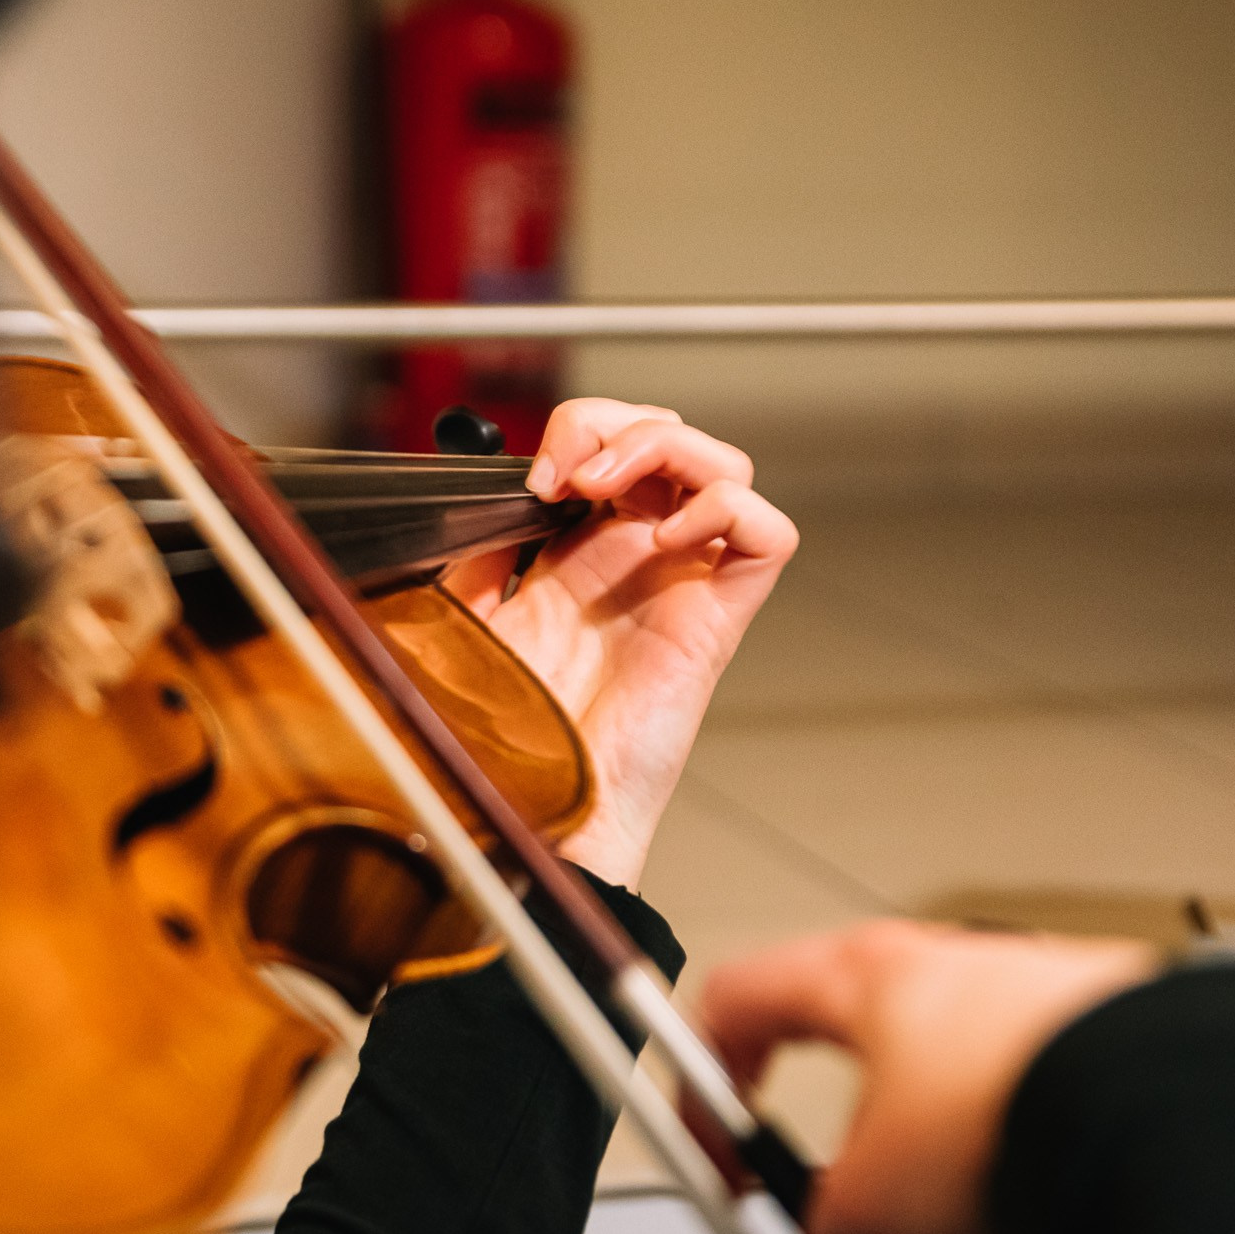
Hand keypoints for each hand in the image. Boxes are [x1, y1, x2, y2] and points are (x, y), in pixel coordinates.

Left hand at [449, 399, 797, 889]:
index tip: (532, 478)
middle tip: (568, 475)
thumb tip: (474, 490)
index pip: (611, 441)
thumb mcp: (466, 619)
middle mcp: (640, 557)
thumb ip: (474, 553)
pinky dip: (725, 508)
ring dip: (668, 448)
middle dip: (615, 424)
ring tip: (609, 488)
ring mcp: (684, 583)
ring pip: (726, 466)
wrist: (539, 809)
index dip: (578, 430)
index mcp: (583, 551)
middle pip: (669, 434)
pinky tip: (664, 539)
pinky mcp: (716, 620)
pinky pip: (768, 535)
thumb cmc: (510, 737)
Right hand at [701, 922, 1157, 1233]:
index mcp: (874, 979)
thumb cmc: (1020, 1091)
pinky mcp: (1125, 1091)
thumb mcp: (873, 1204)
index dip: (709, 1080)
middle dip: (878, 1225)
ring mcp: (1050, 1039)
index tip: (719, 1153)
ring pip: (985, 1171)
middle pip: (883, 1120)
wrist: (1177, 1106)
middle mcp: (963, 994)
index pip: (747, 1001)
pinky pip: (1072, 1194)